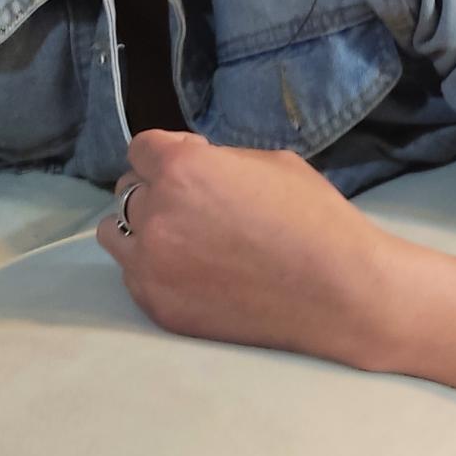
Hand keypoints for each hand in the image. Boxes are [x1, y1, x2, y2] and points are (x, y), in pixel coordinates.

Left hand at [95, 130, 398, 369]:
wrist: (338, 292)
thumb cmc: (313, 217)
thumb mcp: (268, 161)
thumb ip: (215, 159)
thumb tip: (188, 161)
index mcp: (181, 170)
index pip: (141, 149)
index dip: (170, 153)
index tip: (194, 164)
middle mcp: (155, 216)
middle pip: (128, 189)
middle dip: (156, 188)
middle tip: (196, 204)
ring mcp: (151, 267)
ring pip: (117, 234)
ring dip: (141, 228)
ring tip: (182, 237)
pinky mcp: (158, 306)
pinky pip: (134, 275)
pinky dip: (153, 267)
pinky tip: (193, 270)